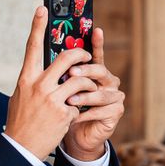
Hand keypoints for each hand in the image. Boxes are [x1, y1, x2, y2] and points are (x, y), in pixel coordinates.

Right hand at [5, 7, 97, 159]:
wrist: (21, 148)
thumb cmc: (21, 121)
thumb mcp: (21, 96)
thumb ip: (34, 80)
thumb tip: (47, 67)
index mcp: (26, 79)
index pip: (32, 46)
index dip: (38, 26)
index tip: (43, 8)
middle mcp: (39, 85)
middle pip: (67, 58)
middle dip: (81, 55)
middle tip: (87, 58)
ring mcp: (52, 99)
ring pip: (80, 79)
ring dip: (88, 83)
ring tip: (88, 90)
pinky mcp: (65, 113)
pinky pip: (80, 103)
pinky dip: (81, 108)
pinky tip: (73, 116)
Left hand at [63, 27, 124, 160]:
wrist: (74, 136)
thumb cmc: (65, 110)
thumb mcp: (59, 90)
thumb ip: (59, 74)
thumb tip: (48, 56)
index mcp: (94, 72)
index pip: (96, 54)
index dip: (97, 43)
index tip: (96, 29)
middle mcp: (107, 81)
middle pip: (100, 70)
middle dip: (85, 71)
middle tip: (71, 72)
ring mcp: (114, 96)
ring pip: (102, 92)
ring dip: (84, 96)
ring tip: (69, 100)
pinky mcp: (116, 112)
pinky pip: (102, 110)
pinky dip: (86, 113)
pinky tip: (75, 117)